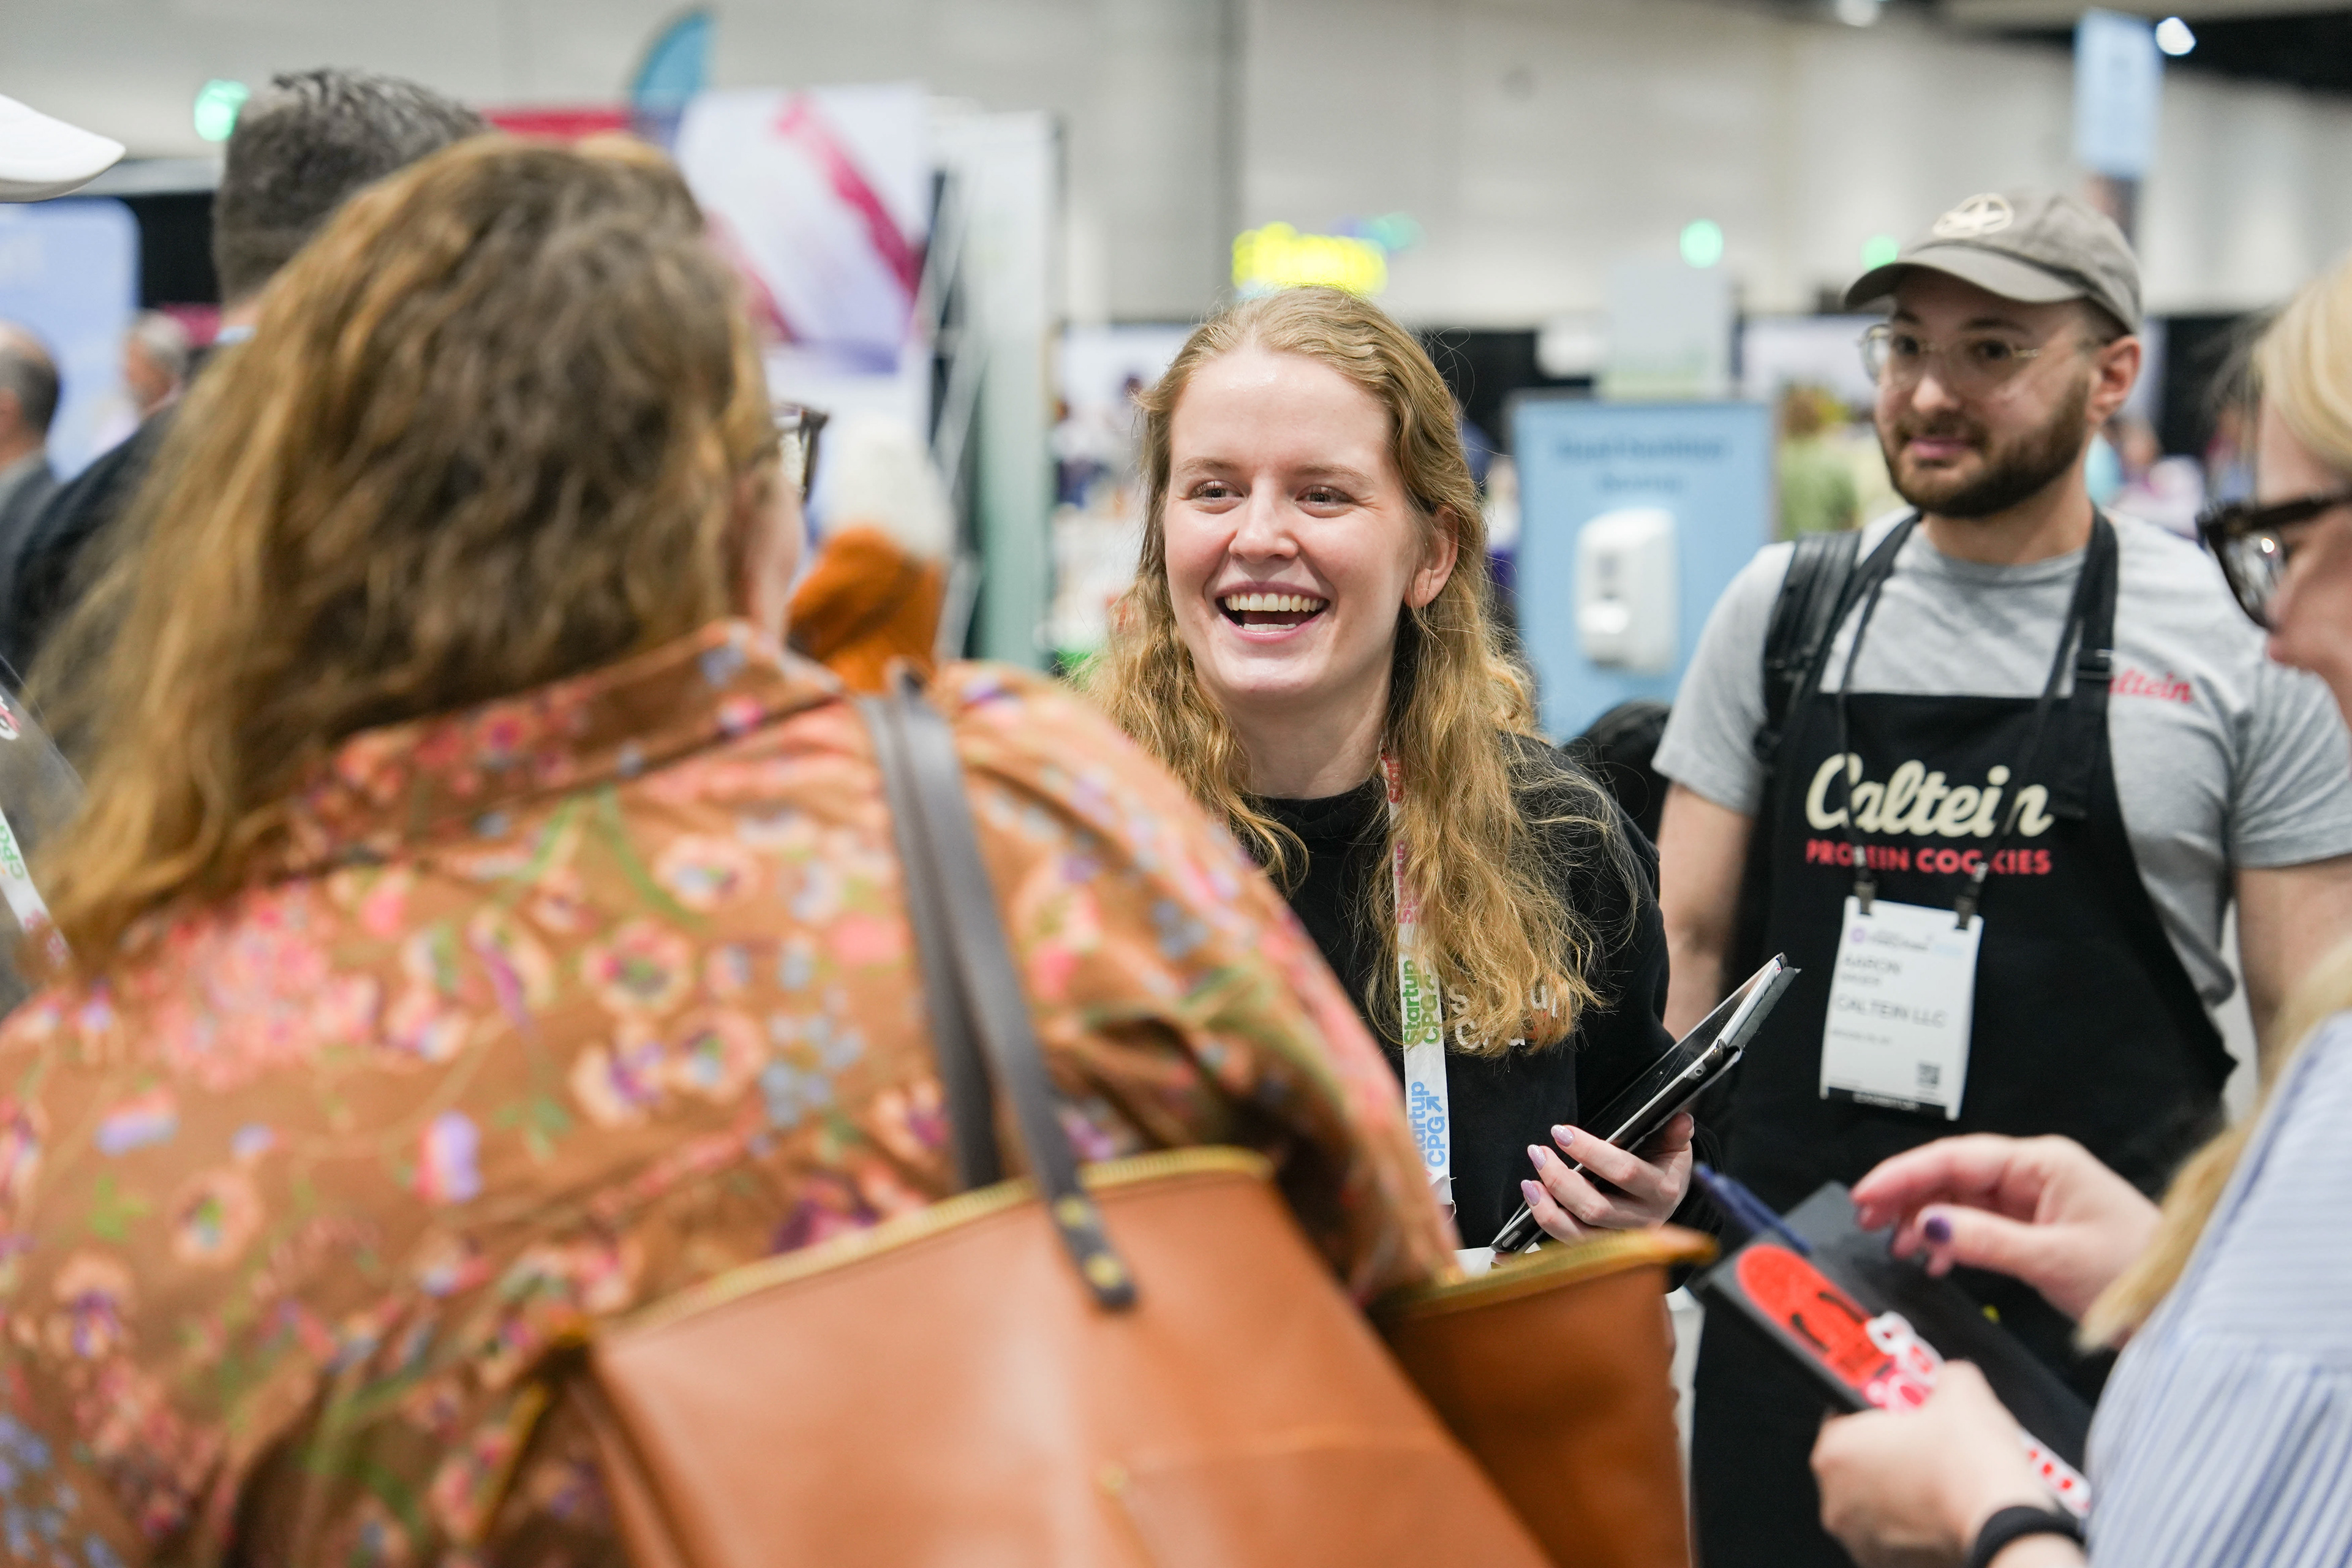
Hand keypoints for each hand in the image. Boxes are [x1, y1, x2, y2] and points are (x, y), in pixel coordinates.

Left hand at [1520, 1111, 1693, 1240]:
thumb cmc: (1664, 1168)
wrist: (1669, 1201)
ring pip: (1579, 1235)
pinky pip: (1568, 1248)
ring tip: (1530, 1182)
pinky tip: (1527, 1214)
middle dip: (1560, 1179)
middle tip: (1538, 1152)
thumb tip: (1681, 1118)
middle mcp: (1643, 1221)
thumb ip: (1674, 1133)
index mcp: (1662, 1190)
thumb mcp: (1675, 1149)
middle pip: (1595, 1208)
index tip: (1562, 1133)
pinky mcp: (1602, 1252)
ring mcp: (1621, 1240)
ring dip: (1547, 1209)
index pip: (1624, 1171)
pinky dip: (1543, 1232)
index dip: (1591, 1152)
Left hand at [1813, 1362, 2055, 1567]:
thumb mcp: (1960, 1390)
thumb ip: (1943, 1375)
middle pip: (1858, 1458)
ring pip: (1876, 1498)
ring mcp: (1860, 1539)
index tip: (1901, 1403)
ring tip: (1941, 1472)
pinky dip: (1915, 1519)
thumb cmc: (1971, 1464)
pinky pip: (1895, 1531)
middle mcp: (1836, 1500)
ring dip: (1901, 1484)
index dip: (1876, 1403)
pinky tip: (1944, 1503)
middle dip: (1889, 1446)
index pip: (1842, 1413)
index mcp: (1835, 1451)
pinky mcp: (1887, 1565)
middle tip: (1926, 1437)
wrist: (2006, 1526)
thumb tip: (1949, 1377)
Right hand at [1850, 1134, 2157, 1322]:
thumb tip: (1928, 1226)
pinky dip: (1952, 1240)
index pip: (1957, 1158)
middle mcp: (2037, 1174)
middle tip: (1867, 1220)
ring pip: (1961, 1200)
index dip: (1904, 1174)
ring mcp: (2036, 1201)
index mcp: (2044, 1164)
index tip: (1866, 1194)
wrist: (2182, 1306)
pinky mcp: (2037, 1228)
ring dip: (1926, 1221)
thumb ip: (1985, 1240)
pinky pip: (1979, 1224)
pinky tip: (1937, 1260)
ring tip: (1897, 1246)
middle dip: (1907, 1196)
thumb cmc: (2137, 1273)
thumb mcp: (2053, 1259)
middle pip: (1953, 1174)